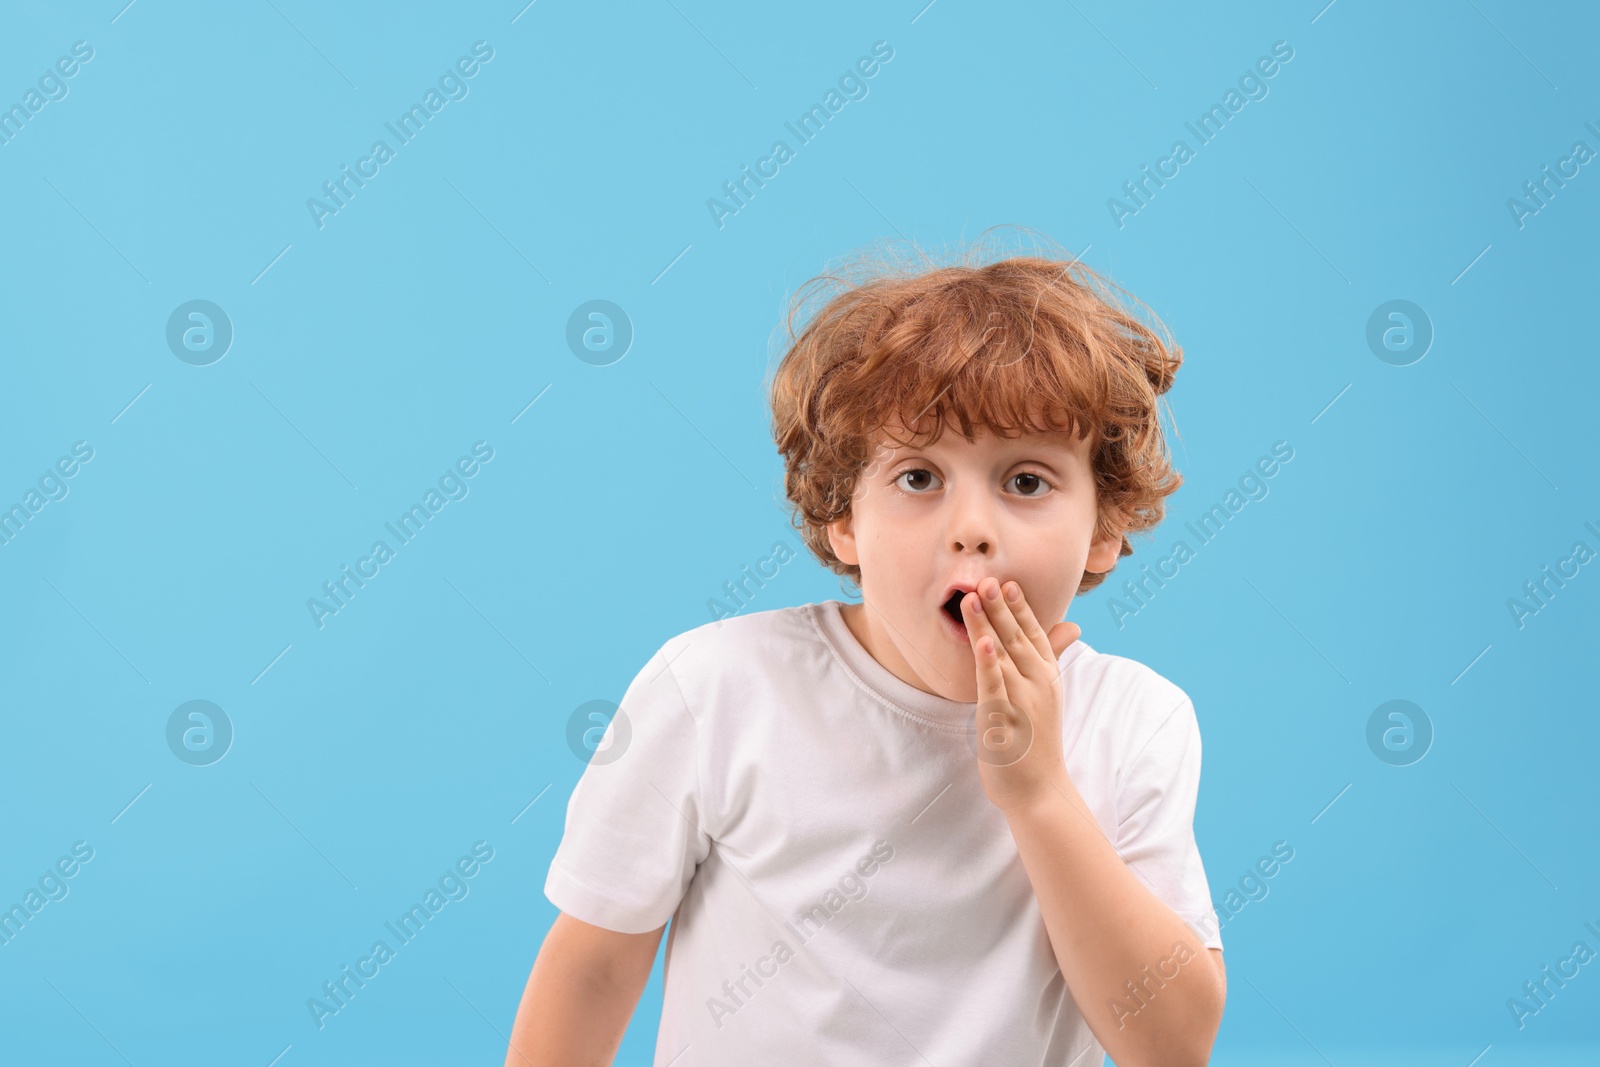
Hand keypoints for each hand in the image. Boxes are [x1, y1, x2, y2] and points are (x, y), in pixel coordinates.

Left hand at [961, 576, 1081, 812]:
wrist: (1038, 789)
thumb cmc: (1037, 740)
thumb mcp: (1047, 694)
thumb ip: (1052, 657)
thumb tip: (1072, 627)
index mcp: (1047, 676)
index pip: (1034, 633)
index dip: (1021, 607)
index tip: (1008, 581)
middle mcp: (1038, 683)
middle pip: (1016, 637)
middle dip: (1000, 606)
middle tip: (986, 576)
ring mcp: (1022, 700)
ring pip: (1001, 654)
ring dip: (986, 624)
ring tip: (972, 596)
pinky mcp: (1003, 719)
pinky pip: (994, 685)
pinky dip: (988, 663)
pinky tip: (982, 643)